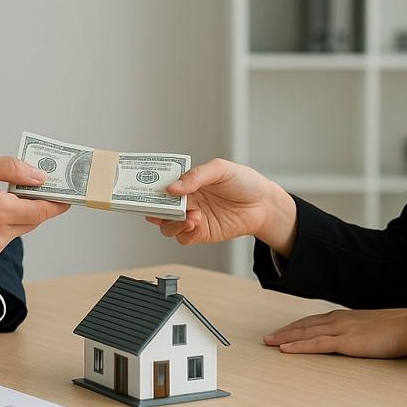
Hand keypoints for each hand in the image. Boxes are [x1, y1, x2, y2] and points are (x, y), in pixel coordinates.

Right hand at [0, 153, 70, 262]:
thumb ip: (11, 168)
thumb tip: (40, 176)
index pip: (42, 211)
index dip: (58, 202)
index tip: (68, 194)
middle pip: (33, 221)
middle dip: (34, 204)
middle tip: (30, 186)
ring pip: (18, 229)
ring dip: (15, 214)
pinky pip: (3, 238)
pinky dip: (1, 225)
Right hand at [145, 159, 297, 253]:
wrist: (264, 204)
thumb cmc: (244, 182)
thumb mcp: (220, 169)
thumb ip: (196, 176)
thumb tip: (173, 187)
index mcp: (188, 183)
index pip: (162, 186)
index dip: (150, 189)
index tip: (142, 189)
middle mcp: (187, 201)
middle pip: (160, 208)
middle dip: (155, 209)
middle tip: (158, 206)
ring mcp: (193, 218)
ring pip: (168, 226)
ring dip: (171, 222)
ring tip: (187, 215)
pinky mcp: (202, 233)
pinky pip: (184, 237)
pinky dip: (183, 232)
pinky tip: (194, 223)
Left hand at [263, 308, 406, 358]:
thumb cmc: (395, 329)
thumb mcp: (371, 328)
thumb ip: (358, 332)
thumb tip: (354, 339)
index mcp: (344, 317)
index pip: (313, 321)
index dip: (295, 326)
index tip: (283, 331)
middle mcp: (338, 320)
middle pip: (304, 325)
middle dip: (284, 331)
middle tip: (267, 338)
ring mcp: (340, 330)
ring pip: (305, 333)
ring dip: (285, 337)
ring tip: (269, 343)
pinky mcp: (345, 341)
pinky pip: (316, 344)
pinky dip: (298, 346)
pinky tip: (285, 349)